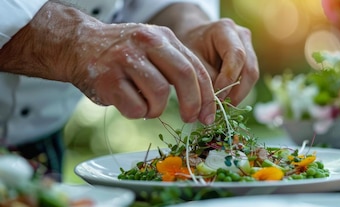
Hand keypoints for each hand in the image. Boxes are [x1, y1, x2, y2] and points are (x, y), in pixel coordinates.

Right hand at [73, 23, 216, 124]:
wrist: (77, 44)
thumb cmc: (122, 55)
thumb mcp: (153, 49)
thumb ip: (176, 67)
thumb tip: (204, 103)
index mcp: (163, 37)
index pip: (195, 67)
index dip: (207, 95)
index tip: (208, 115)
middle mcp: (146, 43)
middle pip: (183, 76)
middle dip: (193, 103)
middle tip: (190, 119)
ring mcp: (126, 59)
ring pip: (160, 93)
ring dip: (157, 109)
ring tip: (147, 107)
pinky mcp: (108, 79)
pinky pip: (135, 106)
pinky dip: (137, 113)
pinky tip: (130, 105)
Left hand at [178, 18, 258, 105]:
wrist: (193, 38)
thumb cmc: (189, 46)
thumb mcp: (191, 60)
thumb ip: (206, 78)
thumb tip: (217, 103)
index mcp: (225, 29)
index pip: (236, 56)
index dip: (229, 80)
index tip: (216, 98)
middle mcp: (242, 36)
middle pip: (249, 68)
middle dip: (237, 92)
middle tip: (221, 108)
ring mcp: (249, 47)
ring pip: (252, 76)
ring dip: (239, 94)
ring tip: (222, 107)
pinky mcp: (250, 59)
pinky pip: (248, 79)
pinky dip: (238, 91)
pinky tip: (225, 100)